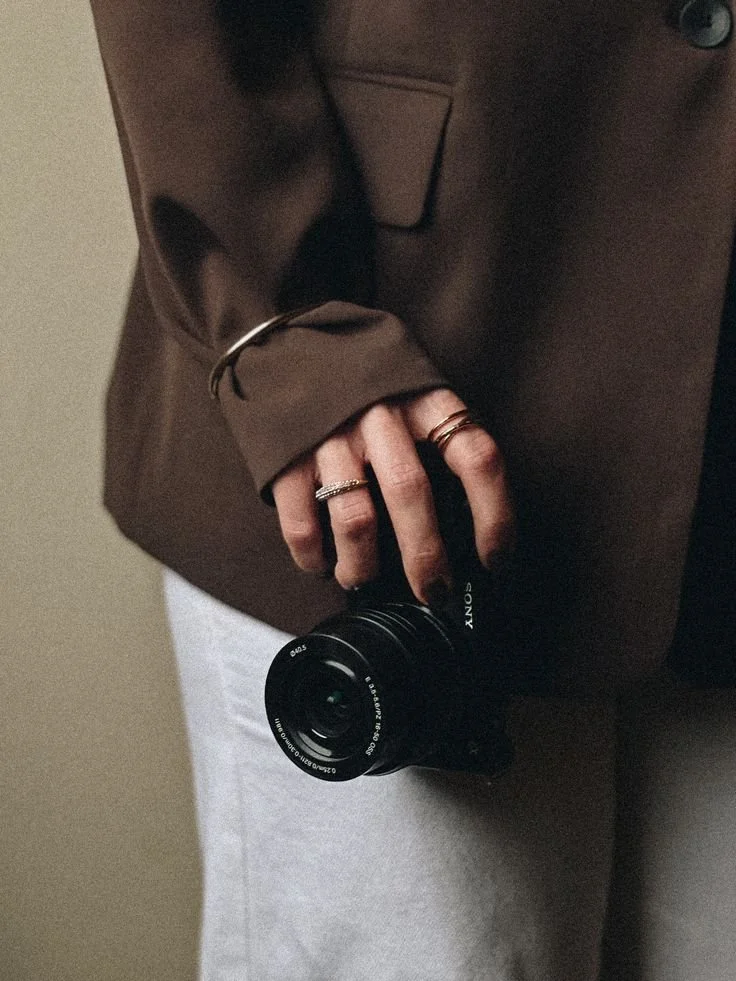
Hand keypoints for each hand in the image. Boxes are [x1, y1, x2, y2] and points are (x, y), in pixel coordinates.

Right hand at [271, 387, 513, 604]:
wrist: (283, 335)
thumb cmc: (363, 375)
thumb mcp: (413, 384)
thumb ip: (438, 432)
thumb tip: (465, 517)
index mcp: (423, 398)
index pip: (477, 458)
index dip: (495, 516)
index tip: (496, 560)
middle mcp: (379, 414)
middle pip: (412, 495)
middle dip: (426, 558)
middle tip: (435, 593)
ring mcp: (329, 434)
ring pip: (355, 519)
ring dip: (363, 566)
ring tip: (363, 581)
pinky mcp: (285, 454)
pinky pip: (301, 521)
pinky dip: (312, 556)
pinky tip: (320, 564)